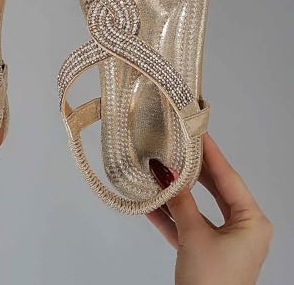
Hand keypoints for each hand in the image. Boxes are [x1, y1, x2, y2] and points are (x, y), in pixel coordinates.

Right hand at [147, 134, 272, 284]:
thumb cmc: (211, 279)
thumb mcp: (194, 235)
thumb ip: (180, 201)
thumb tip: (165, 171)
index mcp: (251, 221)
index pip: (229, 178)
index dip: (212, 154)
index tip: (199, 131)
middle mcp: (242, 228)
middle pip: (216, 190)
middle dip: (194, 170)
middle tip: (179, 144)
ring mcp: (224, 240)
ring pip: (199, 208)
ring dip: (178, 193)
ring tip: (162, 167)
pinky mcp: (207, 252)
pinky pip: (189, 226)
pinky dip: (172, 216)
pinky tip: (151, 202)